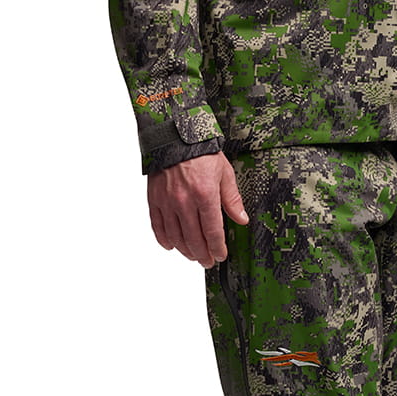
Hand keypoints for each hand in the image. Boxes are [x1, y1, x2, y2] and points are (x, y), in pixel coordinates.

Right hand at [147, 152, 249, 267]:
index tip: (220, 256)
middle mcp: (184, 201)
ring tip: (193, 256)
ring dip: (185, 251)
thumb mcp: (224, 172)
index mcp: (205, 195)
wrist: (174, 133)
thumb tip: (241, 219)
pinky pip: (158, 226)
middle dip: (203, 255)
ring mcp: (167, 201)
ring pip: (176, 237)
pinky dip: (164, 239)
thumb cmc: (200, 151)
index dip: (217, 249)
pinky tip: (171, 246)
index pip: (213, 232)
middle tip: (208, 262)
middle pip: (194, 240)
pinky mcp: (154, 199)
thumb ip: (232, 199)